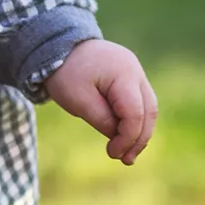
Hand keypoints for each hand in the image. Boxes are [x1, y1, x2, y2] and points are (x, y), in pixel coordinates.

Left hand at [42, 39, 156, 165]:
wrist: (56, 44)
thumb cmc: (65, 72)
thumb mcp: (78, 100)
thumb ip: (102, 120)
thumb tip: (120, 137)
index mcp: (123, 73)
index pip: (135, 113)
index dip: (127, 138)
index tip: (113, 153)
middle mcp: (134, 70)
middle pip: (148, 110)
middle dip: (139, 138)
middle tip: (126, 160)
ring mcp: (134, 70)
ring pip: (147, 106)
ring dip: (140, 131)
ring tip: (127, 153)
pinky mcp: (128, 74)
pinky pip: (138, 100)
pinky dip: (134, 119)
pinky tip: (124, 135)